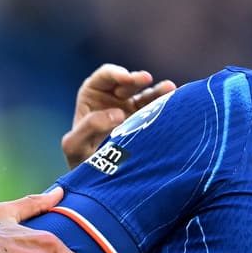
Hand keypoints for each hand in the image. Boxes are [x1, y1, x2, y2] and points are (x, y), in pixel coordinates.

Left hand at [62, 64, 176, 167]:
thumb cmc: (79, 158)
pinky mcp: (146, 123)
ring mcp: (132, 109)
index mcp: (92, 94)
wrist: (96, 178)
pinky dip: (167, 106)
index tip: (125, 78)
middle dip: (136, 79)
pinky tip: (177, 103)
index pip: (104, 77)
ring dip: (158, 91)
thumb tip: (118, 114)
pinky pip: (158, 111)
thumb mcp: (74, 144)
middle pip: (128, 83)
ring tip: (170, 88)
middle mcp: (114, 98)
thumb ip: (89, 126)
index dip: (115, 73)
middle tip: (145, 78)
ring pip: (147, 95)